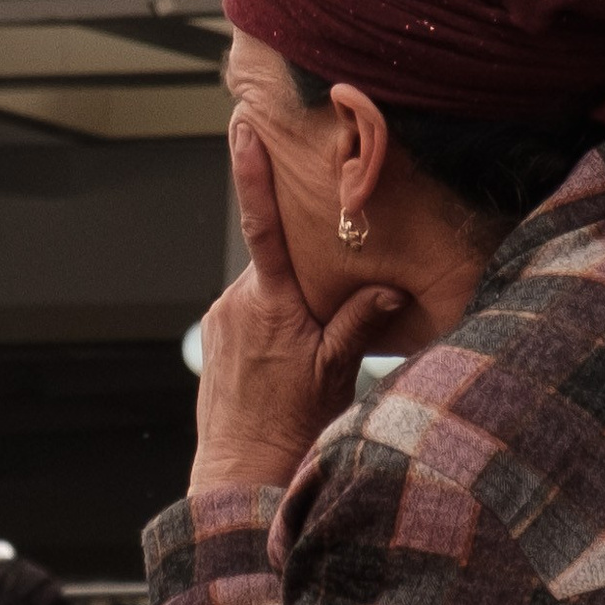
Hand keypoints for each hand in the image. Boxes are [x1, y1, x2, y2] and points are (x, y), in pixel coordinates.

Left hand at [189, 117, 405, 496]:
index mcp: (271, 304)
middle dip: (302, 263)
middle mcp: (237, 303)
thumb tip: (390, 284)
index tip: (244, 129)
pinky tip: (285, 357)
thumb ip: (362, 319)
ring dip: (288, 299)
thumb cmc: (293, 427)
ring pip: (262, 288)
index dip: (253, 173)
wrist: (240, 474)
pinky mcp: (214, 338)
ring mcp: (219, 321)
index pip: (264, 225)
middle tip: (326, 289)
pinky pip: (248, 310)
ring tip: (307, 346)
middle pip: (273, 259)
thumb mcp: (339, 372)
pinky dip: (271, 317)